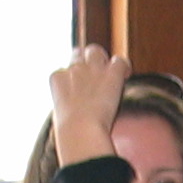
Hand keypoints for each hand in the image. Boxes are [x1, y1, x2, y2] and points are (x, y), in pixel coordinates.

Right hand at [51, 45, 130, 167]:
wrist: (80, 130)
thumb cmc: (69, 132)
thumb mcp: (59, 117)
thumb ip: (66, 108)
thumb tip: (70, 120)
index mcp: (57, 79)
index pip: (64, 68)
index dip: (74, 77)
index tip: (80, 87)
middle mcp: (74, 69)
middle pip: (79, 53)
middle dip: (86, 59)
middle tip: (95, 73)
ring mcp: (93, 69)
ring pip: (96, 50)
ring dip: (103, 59)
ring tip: (110, 72)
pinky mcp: (111, 74)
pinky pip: (119, 61)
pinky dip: (124, 66)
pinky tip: (125, 76)